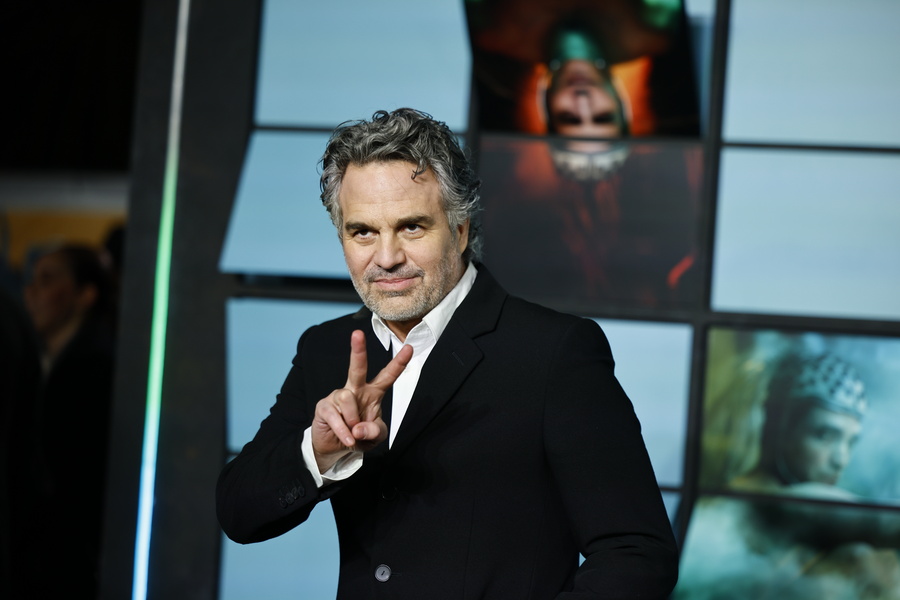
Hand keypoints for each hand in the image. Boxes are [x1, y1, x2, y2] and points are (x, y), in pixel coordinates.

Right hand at [311, 330, 411, 472]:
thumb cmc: (359, 436)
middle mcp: (356, 390)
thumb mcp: (375, 437)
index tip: (410, 348)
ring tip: (353, 432)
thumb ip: (374, 432)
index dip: (398, 363)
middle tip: (357, 333)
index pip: (387, 376)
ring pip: (348, 399)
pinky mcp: (324, 406)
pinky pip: (335, 415)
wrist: (335, 447)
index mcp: (373, 393)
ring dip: (353, 419)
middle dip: (358, 350)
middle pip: (358, 367)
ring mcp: (338, 396)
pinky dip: (343, 430)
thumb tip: (358, 427)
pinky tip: (347, 438)